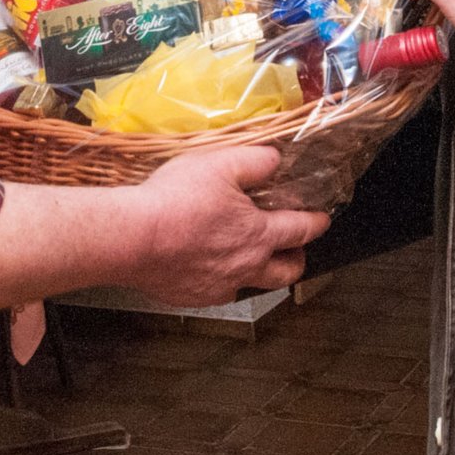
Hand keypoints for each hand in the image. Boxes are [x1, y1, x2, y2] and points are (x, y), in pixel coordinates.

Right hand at [122, 146, 328, 306]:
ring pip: (253, 285)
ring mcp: (221, 286)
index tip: (322, 220)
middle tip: (294, 250)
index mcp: (259, 234)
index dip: (316, 223)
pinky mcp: (195, 297)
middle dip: (297, 260)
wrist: (132, 238)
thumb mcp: (220, 163)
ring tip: (252, 259)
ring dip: (260, 273)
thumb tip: (275, 158)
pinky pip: (219, 291)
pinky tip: (210, 266)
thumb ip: (255, 161)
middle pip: (287, 272)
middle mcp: (247, 267)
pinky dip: (223, 279)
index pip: (300, 231)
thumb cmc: (175, 199)